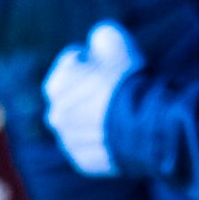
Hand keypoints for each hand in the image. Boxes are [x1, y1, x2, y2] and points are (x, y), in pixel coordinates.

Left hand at [43, 21, 138, 175]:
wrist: (144, 126)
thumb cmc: (127, 81)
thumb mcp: (114, 41)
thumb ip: (98, 36)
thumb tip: (95, 42)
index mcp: (54, 87)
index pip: (70, 65)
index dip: (92, 59)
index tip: (108, 63)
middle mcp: (55, 117)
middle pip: (73, 96)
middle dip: (90, 89)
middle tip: (115, 87)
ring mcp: (68, 143)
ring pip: (81, 124)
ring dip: (95, 116)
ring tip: (120, 111)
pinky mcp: (83, 163)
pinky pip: (91, 147)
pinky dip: (101, 139)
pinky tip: (120, 131)